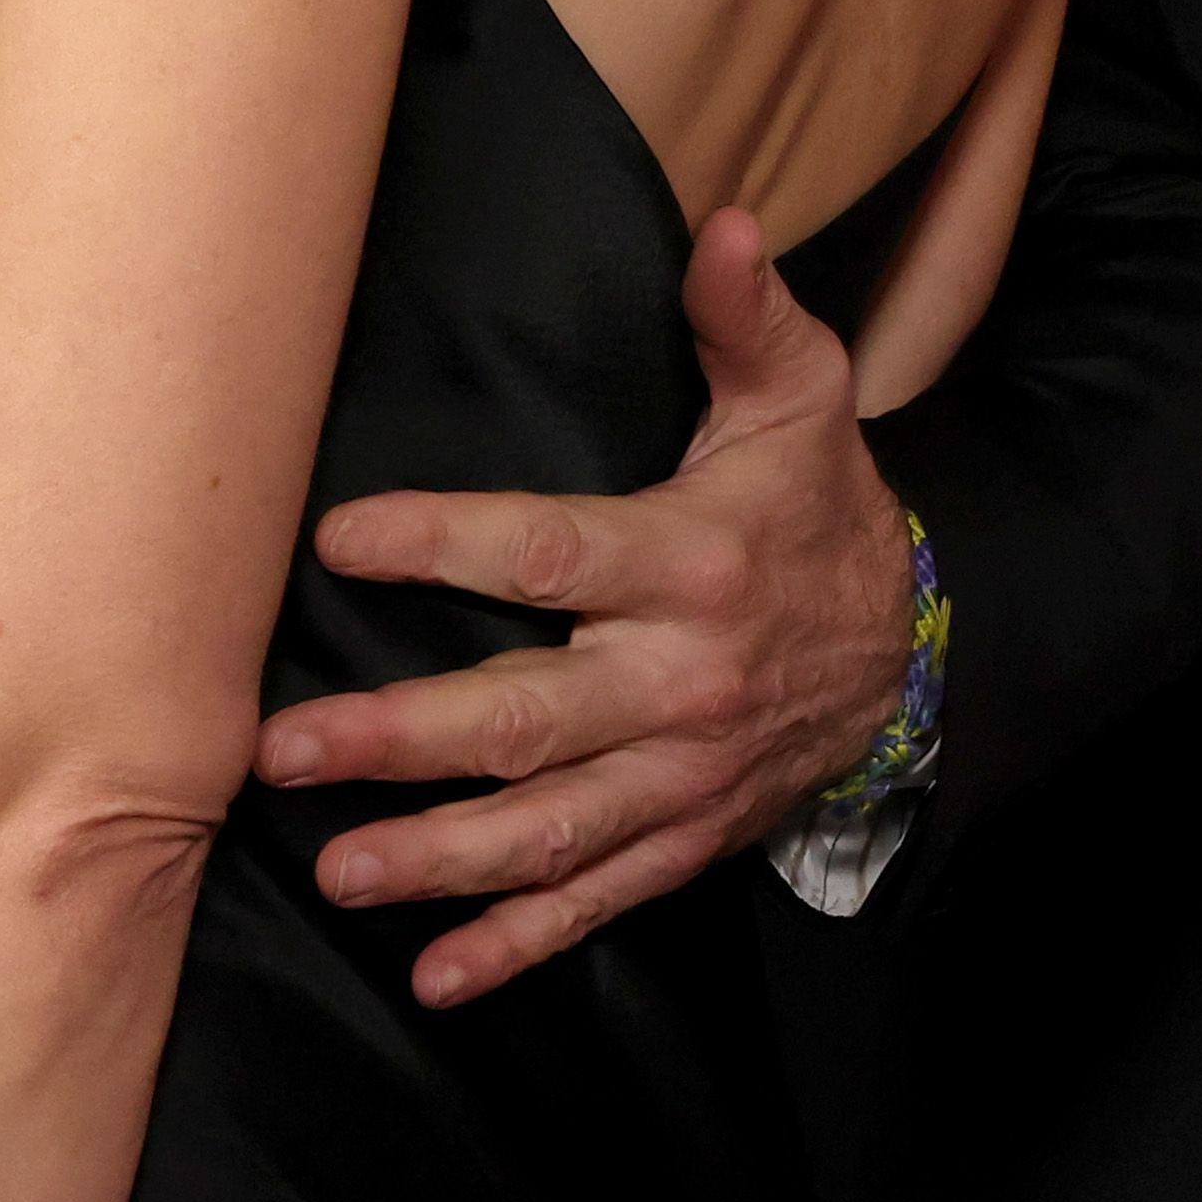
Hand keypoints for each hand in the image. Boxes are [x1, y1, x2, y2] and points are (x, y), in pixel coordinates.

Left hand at [248, 207, 915, 1004]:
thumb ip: (745, 317)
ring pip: (548, 832)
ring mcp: (682, 778)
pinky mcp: (686, 839)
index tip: (337, 538)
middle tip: (284, 749)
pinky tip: (437, 975)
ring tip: (337, 872)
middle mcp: (680, 684)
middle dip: (399, 740)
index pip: (547, 553)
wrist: (917, 648)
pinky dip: (520, 947)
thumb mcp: (800, 397)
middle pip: (524, 719)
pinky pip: (597, 902)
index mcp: (689, 564)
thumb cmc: (819, 505)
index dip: (441, 544)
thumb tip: (725, 226)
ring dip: (437, 861)